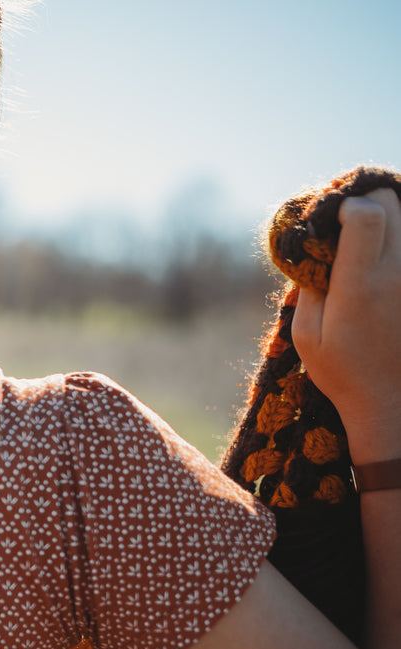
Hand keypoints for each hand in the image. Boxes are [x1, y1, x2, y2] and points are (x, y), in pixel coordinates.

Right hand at [294, 187, 400, 461]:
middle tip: (348, 220)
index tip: (331, 218)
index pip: (366, 215)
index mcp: (361, 286)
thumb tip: (316, 250)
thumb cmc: (342, 373)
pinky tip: (382, 257)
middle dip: (367, 200)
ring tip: (366, 238)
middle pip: (392, 203)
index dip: (345, 204)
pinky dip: (396, 240)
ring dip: (387, 218)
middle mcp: (396, 275)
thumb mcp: (306, 335)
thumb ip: (310, 287)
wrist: (391, 400)